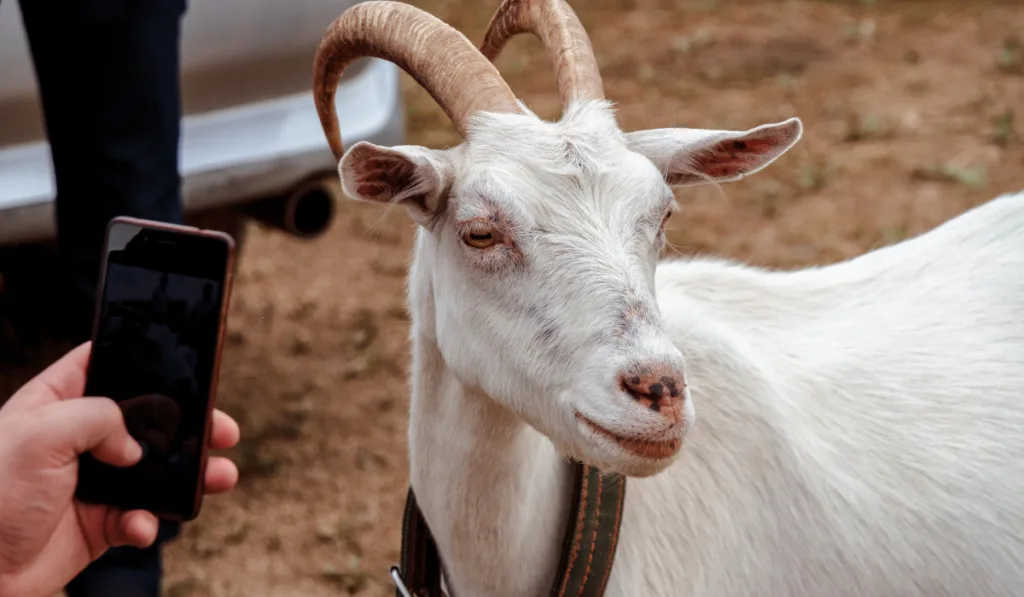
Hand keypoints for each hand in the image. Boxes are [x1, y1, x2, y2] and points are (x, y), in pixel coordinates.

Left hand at [0, 342, 240, 596]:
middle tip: (221, 430)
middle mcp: (77, 438)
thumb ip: (100, 418)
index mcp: (56, 403)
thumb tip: (135, 447)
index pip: (105, 365)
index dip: (144, 361)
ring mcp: (92, 481)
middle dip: (189, 425)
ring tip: (219, 476)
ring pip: (156, 470)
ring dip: (190, 475)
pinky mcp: (99, 522)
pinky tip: (140, 525)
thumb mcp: (40, 434)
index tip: (186, 364)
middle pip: (148, 420)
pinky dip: (149, 522)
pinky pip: (141, 517)